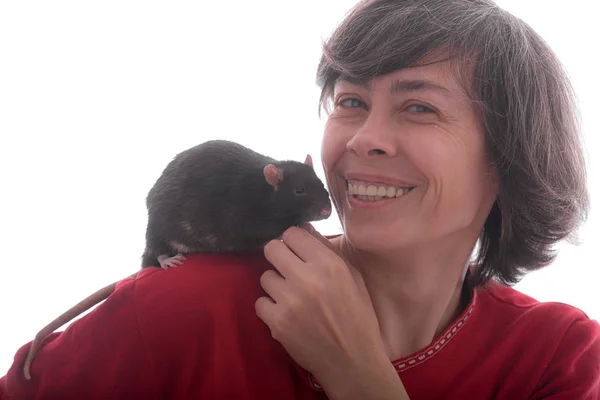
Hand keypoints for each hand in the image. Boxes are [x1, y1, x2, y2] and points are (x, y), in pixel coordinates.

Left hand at [254, 224, 384, 384]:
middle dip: (279, 256)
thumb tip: (304, 229)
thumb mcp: (352, 277)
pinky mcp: (277, 323)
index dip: (293, 241)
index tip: (297, 251)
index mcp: (329, 265)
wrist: (352, 361)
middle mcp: (307, 279)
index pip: (292, 233)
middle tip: (288, 269)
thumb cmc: (357, 316)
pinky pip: (260, 302)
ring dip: (276, 285)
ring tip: (291, 297)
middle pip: (271, 248)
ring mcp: (289, 301)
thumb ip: (327, 251)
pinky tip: (286, 314)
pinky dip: (271, 308)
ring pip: (265, 277)